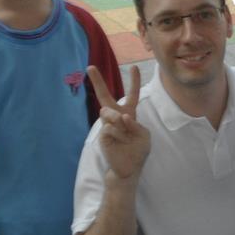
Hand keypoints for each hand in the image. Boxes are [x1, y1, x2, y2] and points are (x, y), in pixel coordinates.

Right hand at [88, 65, 149, 180]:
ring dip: (119, 121)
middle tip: (90, 67)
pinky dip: (119, 135)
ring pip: (108, 112)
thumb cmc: (137, 150)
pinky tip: (120, 143)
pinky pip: (110, 128)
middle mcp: (116, 117)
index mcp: (129, 114)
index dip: (134, 82)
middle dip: (98, 81)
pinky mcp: (102, 134)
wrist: (129, 167)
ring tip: (124, 135)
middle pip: (105, 96)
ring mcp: (107, 124)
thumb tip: (121, 117)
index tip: (135, 67)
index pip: (132, 95)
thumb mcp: (144, 136)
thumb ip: (135, 124)